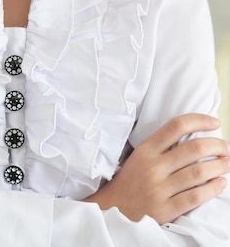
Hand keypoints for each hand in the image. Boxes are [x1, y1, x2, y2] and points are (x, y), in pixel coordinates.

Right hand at [85, 114, 229, 224]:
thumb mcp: (139, 156)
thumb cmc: (131, 180)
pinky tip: (220, 183)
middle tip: (226, 146)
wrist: (113, 209)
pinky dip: (212, 189)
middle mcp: (154, 166)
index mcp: (147, 149)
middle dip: (216, 145)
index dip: (199, 121)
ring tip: (228, 163)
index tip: (214, 122)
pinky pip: (195, 197)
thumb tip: (192, 136)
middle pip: (193, 149)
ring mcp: (159, 188)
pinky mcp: (165, 209)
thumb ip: (161, 146)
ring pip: (198, 173)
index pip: (176, 126)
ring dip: (219, 166)